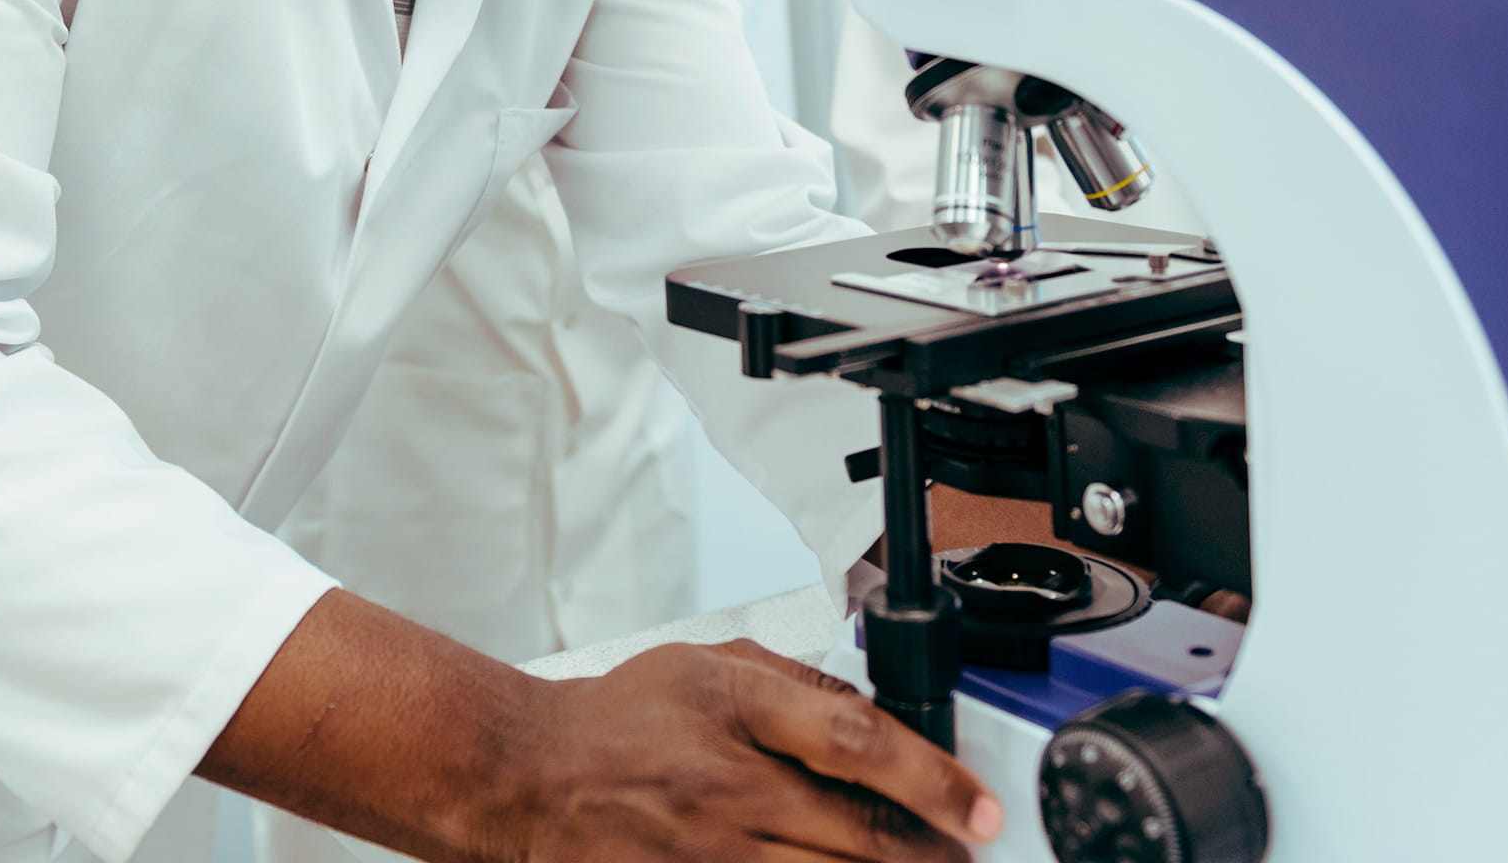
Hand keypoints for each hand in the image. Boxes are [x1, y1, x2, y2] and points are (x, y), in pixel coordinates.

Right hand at [199, 591, 999, 862]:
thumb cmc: (619, 717)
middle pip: (857, 832)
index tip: (983, 810)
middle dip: (930, 851)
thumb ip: (798, 684)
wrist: (524, 777)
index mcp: (734, 706)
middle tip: (971, 851)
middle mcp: (723, 783)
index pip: (857, 743)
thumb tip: (880, 713)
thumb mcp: (710, 663)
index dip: (934, 780)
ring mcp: (703, 851)